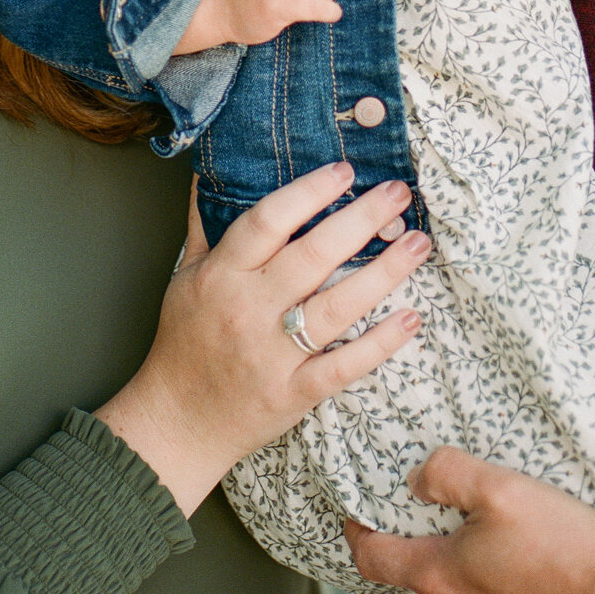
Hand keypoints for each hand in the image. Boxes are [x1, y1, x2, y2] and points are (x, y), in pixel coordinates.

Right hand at [95, 162, 428, 515]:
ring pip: (336, 306)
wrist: (176, 422)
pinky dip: (380, 343)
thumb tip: (212, 176)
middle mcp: (248, 310)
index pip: (268, 222)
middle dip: (362, 220)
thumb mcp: (185, 277)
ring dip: (384, 272)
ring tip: (418, 243)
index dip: (309, 193)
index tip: (345, 171)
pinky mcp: (293, 392)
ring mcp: (272, 354)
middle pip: (313, 256)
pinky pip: (343, 365)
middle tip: (398, 194)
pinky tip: (411, 317)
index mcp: (221, 275)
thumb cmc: (184, 343)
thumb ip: (205, 225)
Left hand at [345, 447, 594, 593]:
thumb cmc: (565, 555)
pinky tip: (539, 584)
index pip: (373, 558)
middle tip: (459, 522)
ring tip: (511, 549)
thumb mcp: (505, 490)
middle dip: (434, 550)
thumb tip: (418, 480)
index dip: (357, 533)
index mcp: (440, 577)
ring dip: (475, 578)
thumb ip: (450, 475)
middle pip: (426, 579)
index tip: (355, 518)